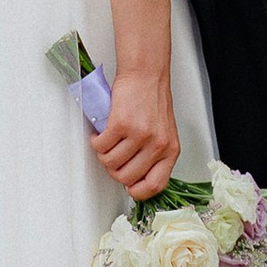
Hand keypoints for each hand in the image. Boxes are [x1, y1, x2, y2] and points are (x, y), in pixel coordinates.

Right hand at [91, 63, 178, 203]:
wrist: (146, 75)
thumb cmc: (153, 101)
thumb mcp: (163, 133)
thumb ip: (154, 155)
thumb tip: (134, 176)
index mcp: (170, 151)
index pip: (155, 185)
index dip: (138, 191)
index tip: (129, 186)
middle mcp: (157, 145)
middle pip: (126, 177)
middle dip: (113, 170)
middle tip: (112, 157)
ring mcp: (140, 135)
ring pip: (110, 162)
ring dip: (103, 154)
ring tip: (106, 143)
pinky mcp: (122, 124)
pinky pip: (101, 146)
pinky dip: (96, 142)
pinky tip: (100, 134)